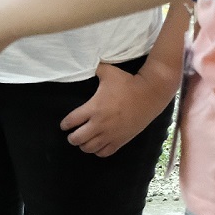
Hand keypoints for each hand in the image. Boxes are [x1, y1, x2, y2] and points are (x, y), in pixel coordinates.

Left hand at [59, 61, 177, 156]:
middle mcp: (100, 124)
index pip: (71, 121)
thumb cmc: (128, 82)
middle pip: (77, 139)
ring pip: (89, 148)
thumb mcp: (108, 72)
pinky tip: (97, 145)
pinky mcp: (121, 140)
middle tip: (72, 134)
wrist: (150, 94)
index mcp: (93, 108)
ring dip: (83, 145)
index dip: (64, 124)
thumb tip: (84, 62)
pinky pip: (104, 152)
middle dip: (71, 137)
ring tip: (83, 140)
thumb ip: (94, 69)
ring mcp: (111, 134)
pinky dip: (97, 151)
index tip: (64, 125)